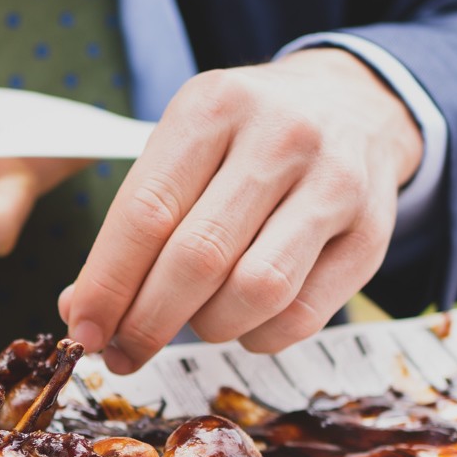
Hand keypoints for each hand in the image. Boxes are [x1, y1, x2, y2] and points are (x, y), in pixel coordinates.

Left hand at [60, 49, 423, 372]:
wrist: (351, 105)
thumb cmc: (246, 136)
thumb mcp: (183, 146)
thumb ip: (134, 222)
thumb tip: (83, 309)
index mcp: (213, 106)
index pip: (146, 212)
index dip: (107, 285)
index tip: (83, 330)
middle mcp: (280, 137)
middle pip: (198, 258)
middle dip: (147, 322)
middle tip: (124, 352)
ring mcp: (335, 183)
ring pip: (255, 293)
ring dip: (208, 329)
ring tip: (193, 321)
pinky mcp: (373, 233)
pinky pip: (304, 317)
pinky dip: (258, 337)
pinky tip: (243, 321)